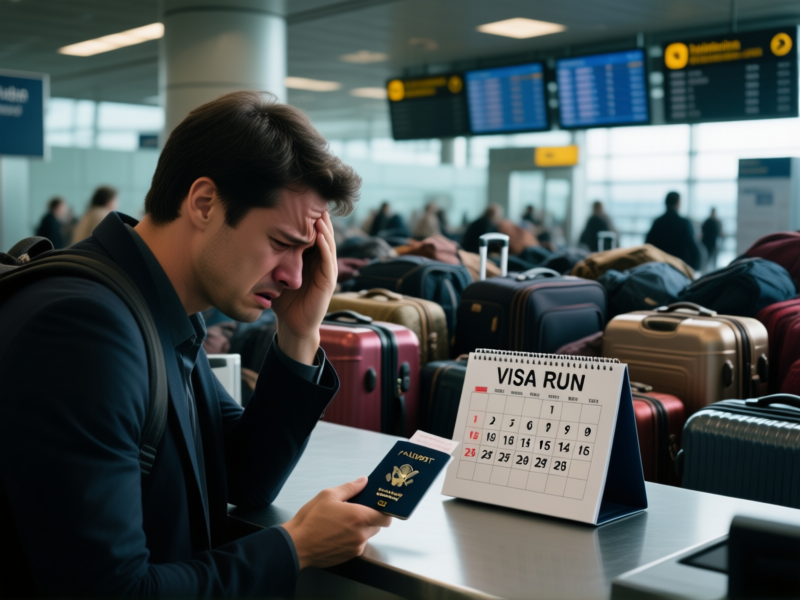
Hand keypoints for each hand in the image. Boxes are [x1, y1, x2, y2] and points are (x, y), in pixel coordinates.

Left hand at [272, 211, 337, 364]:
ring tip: (319, 211)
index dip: (307, 215)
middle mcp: (321, 260)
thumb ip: (270, 255)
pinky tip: (319, 234)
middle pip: (322, 232)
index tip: (300, 197)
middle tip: (314, 196)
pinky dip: (324, 246)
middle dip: (319, 215)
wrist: (292, 325)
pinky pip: (328, 261)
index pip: (310, 231)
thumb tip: (248, 235)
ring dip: (324, 227)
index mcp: (310, 256)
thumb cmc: (284, 299)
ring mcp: (326, 270)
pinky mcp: (328, 282)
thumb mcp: (275, 271)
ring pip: (328, 243)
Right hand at [282, 477, 391, 569]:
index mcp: (359, 517)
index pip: (387, 517)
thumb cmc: (310, 520)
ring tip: (343, 521)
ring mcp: (355, 548)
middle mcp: (361, 535)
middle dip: (370, 518)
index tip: (379, 505)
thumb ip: (350, 488)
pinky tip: (337, 532)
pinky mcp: (348, 557)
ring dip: (361, 528)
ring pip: (367, 535)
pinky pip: (357, 545)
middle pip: (377, 526)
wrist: (296, 545)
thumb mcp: (328, 495)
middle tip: (356, 510)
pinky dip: (352, 538)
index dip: (385, 510)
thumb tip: (363, 481)